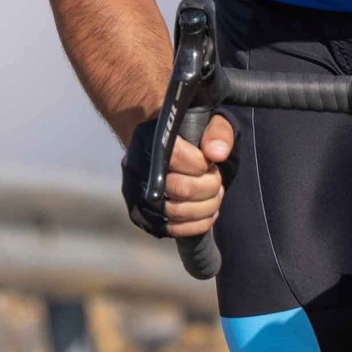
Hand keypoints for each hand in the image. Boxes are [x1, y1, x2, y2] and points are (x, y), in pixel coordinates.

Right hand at [120, 114, 236, 238]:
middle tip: (216, 181)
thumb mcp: (207, 121)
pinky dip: (196, 225)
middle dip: (209, 187)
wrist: (157, 145)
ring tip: (214, 196)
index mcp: (148, 138)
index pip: (174, 156)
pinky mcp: (140, 215)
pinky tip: (207, 213)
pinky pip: (171, 229)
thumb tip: (217, 154)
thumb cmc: (187, 133)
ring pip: (177, 212)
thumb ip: (217, 132)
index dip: (200, 163)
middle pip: (180, 188)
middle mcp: (135, 167)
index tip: (209, 162)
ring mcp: (134, 194)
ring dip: (206, 207)